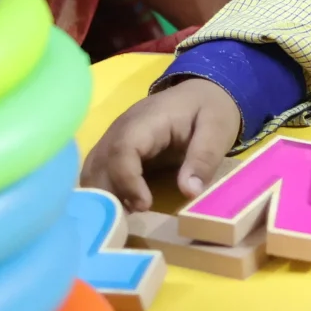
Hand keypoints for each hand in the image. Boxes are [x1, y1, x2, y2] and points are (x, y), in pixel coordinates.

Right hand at [80, 79, 242, 211]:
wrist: (202, 91)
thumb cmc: (210, 109)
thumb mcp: (218, 130)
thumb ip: (203, 158)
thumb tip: (189, 191)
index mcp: (147, 120)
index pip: (122, 150)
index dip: (126, 180)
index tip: (145, 205)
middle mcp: (121, 128)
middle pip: (100, 163)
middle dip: (110, 195)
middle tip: (132, 219)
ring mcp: (114, 138)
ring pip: (92, 170)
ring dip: (102, 196)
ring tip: (126, 218)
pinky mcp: (114, 149)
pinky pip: (97, 172)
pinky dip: (102, 192)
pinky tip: (121, 209)